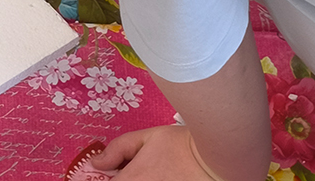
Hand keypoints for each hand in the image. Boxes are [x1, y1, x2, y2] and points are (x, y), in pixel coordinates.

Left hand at [97, 127, 224, 179]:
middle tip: (130, 171)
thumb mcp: (146, 137)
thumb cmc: (182, 145)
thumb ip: (118, 149)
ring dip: (137, 180)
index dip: (103, 179)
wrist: (216, 159)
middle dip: (122, 179)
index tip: (109, 173)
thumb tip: (98, 162)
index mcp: (132, 180)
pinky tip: (161, 177)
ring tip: (153, 172)